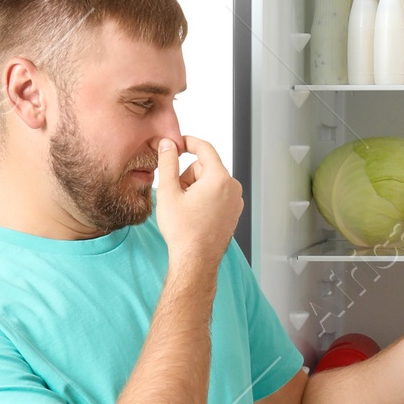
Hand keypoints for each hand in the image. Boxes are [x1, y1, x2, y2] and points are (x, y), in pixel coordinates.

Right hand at [152, 136, 241, 269]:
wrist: (196, 261)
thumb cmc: (183, 231)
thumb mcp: (168, 192)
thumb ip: (168, 162)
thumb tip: (168, 144)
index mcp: (219, 179)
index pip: (204, 148)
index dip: (188, 142)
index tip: (176, 144)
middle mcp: (232, 188)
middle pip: (206, 166)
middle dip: (189, 175)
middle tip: (177, 194)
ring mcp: (235, 201)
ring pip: (211, 181)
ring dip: (195, 187)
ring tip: (186, 207)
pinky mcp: (234, 212)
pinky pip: (217, 194)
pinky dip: (204, 197)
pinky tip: (195, 214)